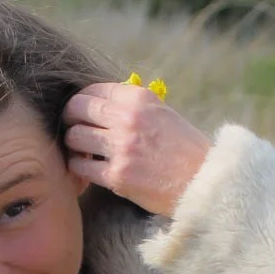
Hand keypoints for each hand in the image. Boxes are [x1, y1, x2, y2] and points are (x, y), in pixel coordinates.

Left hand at [62, 82, 211, 216]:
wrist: (204, 183)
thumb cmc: (184, 150)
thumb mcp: (162, 114)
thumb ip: (131, 106)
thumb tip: (98, 104)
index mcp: (139, 98)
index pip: (92, 91)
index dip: (81, 103)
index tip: (81, 115)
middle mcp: (128, 118)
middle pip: (76, 110)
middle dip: (70, 121)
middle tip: (75, 132)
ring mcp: (122, 147)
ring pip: (74, 138)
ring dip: (74, 147)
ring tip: (83, 153)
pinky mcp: (117, 176)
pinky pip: (80, 168)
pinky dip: (79, 170)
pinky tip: (88, 171)